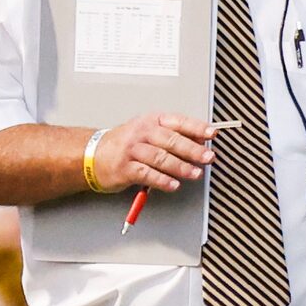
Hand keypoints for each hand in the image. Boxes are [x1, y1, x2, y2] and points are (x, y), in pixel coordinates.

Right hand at [87, 113, 217, 194]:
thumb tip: (200, 140)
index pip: (178, 122)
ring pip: (161, 158)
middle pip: (171, 140)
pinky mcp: (125, 168)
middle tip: (208, 157)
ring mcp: (132, 150)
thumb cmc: (124, 144)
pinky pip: (147, 174)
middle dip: (193, 150)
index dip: (197, 128)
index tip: (213, 134)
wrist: (92, 155)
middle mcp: (142, 133)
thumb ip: (172, 136)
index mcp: (151, 121)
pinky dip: (162, 180)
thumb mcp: (148, 132)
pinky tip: (173, 184)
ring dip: (180, 167)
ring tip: (195, 174)